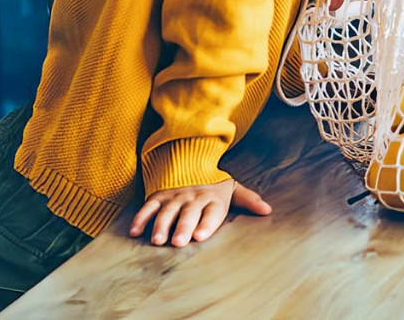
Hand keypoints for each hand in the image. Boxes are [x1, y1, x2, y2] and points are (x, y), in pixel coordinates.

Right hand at [130, 179, 270, 246]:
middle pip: (189, 212)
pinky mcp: (160, 195)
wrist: (193, 161)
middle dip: (183, 226)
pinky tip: (135, 231)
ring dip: (161, 225)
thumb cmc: (215, 186)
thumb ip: (249, 200)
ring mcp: (176, 196)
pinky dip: (141, 217)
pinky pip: (149, 205)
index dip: (206, 224)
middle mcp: (194, 197)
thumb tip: (268, 210)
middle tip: (178, 242)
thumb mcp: (233, 190)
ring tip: (157, 240)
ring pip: (167, 210)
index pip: (211, 212)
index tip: (200, 236)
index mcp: (213, 198)